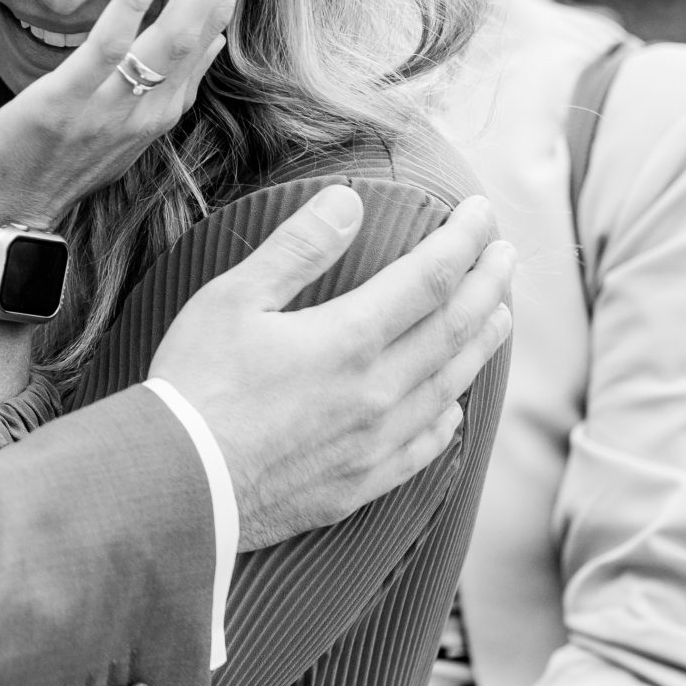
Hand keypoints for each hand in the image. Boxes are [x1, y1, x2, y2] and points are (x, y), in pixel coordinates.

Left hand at [0, 0, 264, 233]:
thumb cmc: (46, 169)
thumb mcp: (119, 124)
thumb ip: (165, 79)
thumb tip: (210, 33)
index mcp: (166, 104)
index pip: (216, 16)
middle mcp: (155, 105)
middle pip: (212, 10)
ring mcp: (116, 106)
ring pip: (180, 25)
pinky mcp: (70, 104)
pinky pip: (112, 45)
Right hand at [148, 187, 512, 549]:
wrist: (179, 484)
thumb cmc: (195, 383)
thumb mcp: (232, 298)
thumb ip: (297, 248)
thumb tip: (350, 201)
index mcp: (350, 338)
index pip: (432, 276)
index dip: (464, 239)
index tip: (481, 211)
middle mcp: (378, 391)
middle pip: (455, 327)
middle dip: (488, 283)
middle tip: (506, 253)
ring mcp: (375, 442)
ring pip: (451, 384)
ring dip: (482, 342)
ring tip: (500, 314)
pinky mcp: (362, 482)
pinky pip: (426, 446)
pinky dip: (449, 417)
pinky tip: (453, 406)